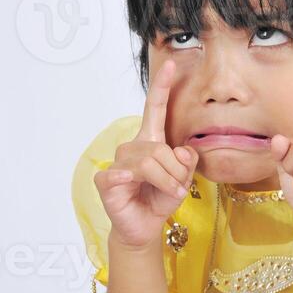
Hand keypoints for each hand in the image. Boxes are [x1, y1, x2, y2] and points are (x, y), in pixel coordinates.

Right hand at [93, 59, 198, 249]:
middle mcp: (132, 148)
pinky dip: (129, 179)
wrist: (144, 228)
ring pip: (147, 162)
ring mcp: (117, 164)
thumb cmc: (160, 199)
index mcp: (151, 142)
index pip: (154, 109)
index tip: (170, 64)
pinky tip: (131, 183)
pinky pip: (119, 174)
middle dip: (176, 171)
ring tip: (171, 194)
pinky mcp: (106, 181)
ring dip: (167, 181)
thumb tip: (181, 149)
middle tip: (180, 189)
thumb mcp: (182, 180)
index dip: (162, 87)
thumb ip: (187, 162)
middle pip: (160, 148)